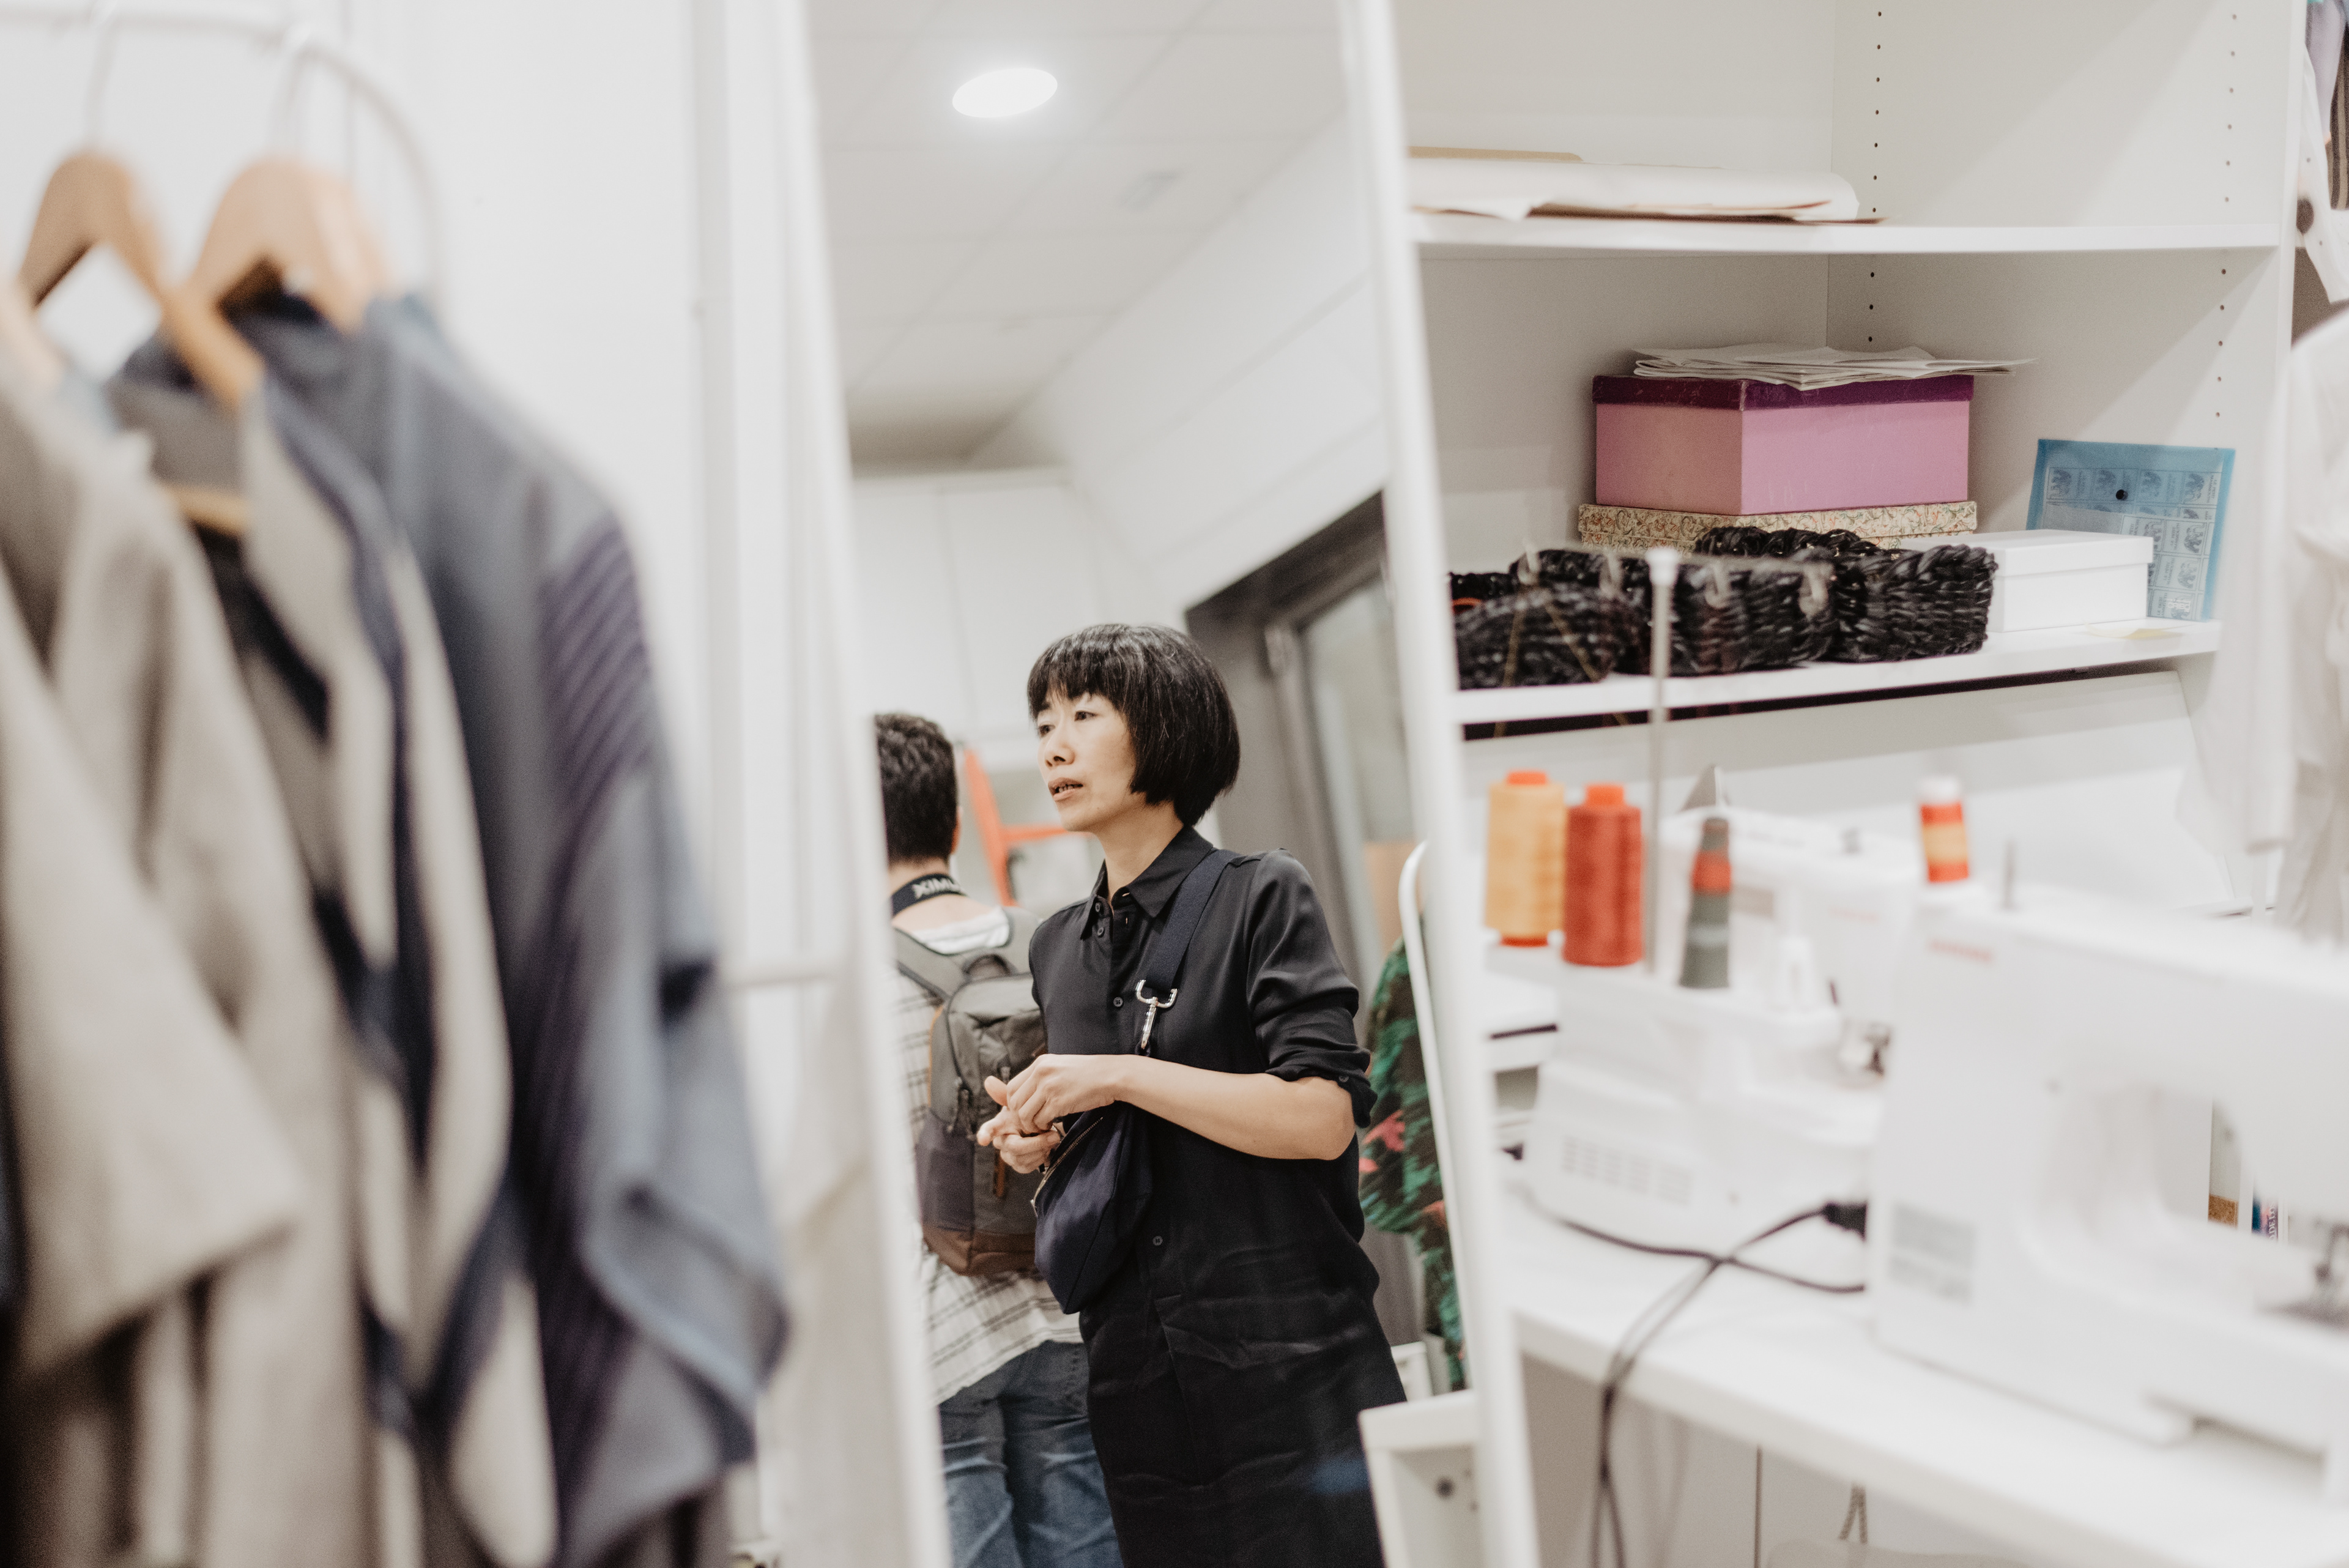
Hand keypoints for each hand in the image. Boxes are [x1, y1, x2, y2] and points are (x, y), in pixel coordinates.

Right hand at [975, 1075, 1065, 1173]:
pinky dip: (1042, 1157)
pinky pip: (1029, 1166)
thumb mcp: (1022, 1102)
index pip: (988, 1130)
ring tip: (1053, 1138)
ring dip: (1042, 1149)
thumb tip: (988, 1080)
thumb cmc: (1029, 1113)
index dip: (985, 1134)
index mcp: (999, 1125)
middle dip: (1035, 1143)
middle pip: (1014, 1147)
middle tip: (1054, 1134)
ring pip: (1022, 1158)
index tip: (983, 1140)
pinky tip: (1048, 1148)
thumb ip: (1006, 1093)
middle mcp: (1001, 1141)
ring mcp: (1009, 1155)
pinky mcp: (1019, 1166)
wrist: (1042, 1126)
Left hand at [992, 1057, 1125, 1135]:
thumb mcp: (1060, 1067)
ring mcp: (1048, 1087)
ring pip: (1024, 1114)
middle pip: (1015, 1102)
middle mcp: (1040, 1073)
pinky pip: (1040, 1120)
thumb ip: (1042, 1077)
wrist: (1110, 1075)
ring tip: (1042, 1126)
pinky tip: (1052, 1125)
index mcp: (1040, 1063)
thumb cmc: (1088, 1074)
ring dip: (1031, 1124)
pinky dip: (1043, 1127)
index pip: (1012, 1087)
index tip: (1024, 1112)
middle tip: (1031, 1123)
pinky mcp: (1058, 1101)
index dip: (1014, 1104)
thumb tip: (1026, 1095)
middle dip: (1020, 1117)